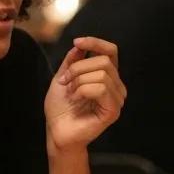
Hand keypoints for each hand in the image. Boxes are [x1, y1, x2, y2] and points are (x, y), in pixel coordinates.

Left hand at [45, 37, 126, 151]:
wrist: (56, 131)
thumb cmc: (60, 108)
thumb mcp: (63, 77)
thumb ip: (72, 61)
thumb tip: (80, 45)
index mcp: (107, 76)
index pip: (111, 51)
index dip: (95, 43)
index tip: (77, 42)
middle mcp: (116, 86)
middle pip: (104, 61)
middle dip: (78, 67)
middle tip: (65, 81)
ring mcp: (116, 99)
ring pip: (102, 74)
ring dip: (79, 81)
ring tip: (70, 93)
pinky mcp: (113, 111)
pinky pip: (101, 89)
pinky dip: (83, 90)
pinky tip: (76, 99)